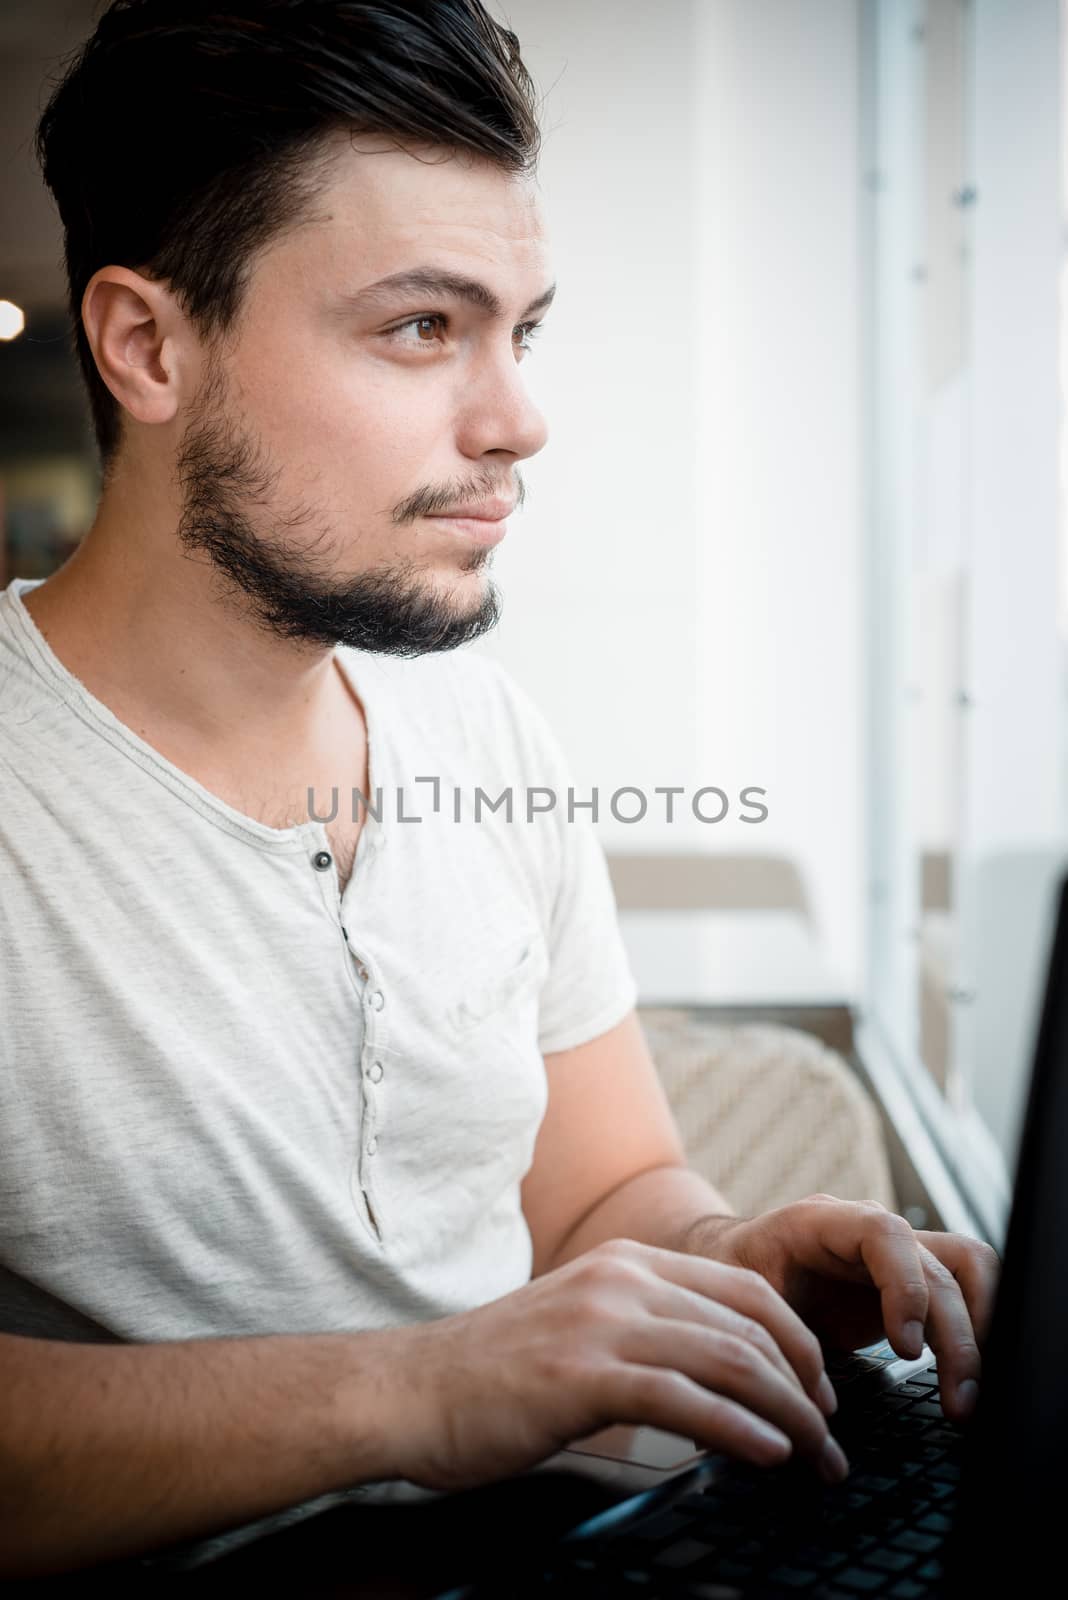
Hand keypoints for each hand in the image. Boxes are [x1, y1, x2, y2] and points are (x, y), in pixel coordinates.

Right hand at [384, 1237, 848, 1492]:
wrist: (409, 1390)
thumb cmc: (492, 1376)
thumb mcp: (580, 1329)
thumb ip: (645, 1335)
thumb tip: (718, 1378)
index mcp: (627, 1264)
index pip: (745, 1290)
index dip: (797, 1342)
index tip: (820, 1394)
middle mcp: (622, 1280)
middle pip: (750, 1323)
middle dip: (806, 1386)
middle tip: (832, 1438)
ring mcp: (602, 1323)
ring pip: (728, 1359)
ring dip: (788, 1415)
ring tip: (816, 1458)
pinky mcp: (582, 1375)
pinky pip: (685, 1399)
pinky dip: (739, 1430)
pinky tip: (768, 1457)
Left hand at [695, 1195, 1000, 1423]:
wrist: (734, 1260)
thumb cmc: (731, 1278)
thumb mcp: (736, 1301)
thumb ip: (758, 1340)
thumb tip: (781, 1409)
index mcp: (820, 1222)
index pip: (885, 1233)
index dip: (905, 1287)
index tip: (906, 1350)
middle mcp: (868, 1228)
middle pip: (939, 1264)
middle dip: (958, 1335)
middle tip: (957, 1401)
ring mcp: (896, 1250)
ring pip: (968, 1270)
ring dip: (981, 1332)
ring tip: (970, 1396)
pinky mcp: (911, 1279)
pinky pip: (965, 1289)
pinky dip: (979, 1329)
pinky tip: (968, 1378)